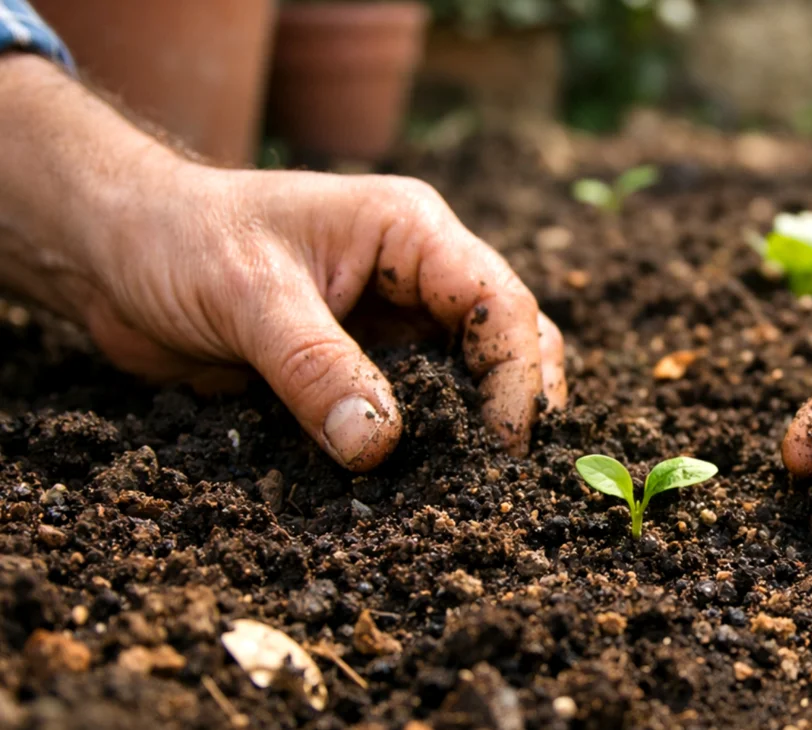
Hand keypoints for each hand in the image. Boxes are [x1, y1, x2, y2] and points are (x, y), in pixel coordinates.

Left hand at [0, 52, 562, 470]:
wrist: (113, 252)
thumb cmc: (180, 239)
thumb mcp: (249, 296)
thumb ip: (316, 368)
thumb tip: (378, 447)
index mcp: (411, 232)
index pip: (500, 303)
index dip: (513, 374)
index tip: (500, 444)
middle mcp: (418, 274)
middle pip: (508, 339)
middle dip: (516, 402)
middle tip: (504, 476)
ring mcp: (393, 322)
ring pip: (469, 378)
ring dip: (474, 429)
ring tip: (474, 489)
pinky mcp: (360, 365)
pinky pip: (412, 409)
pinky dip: (422, 446)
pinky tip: (420, 486)